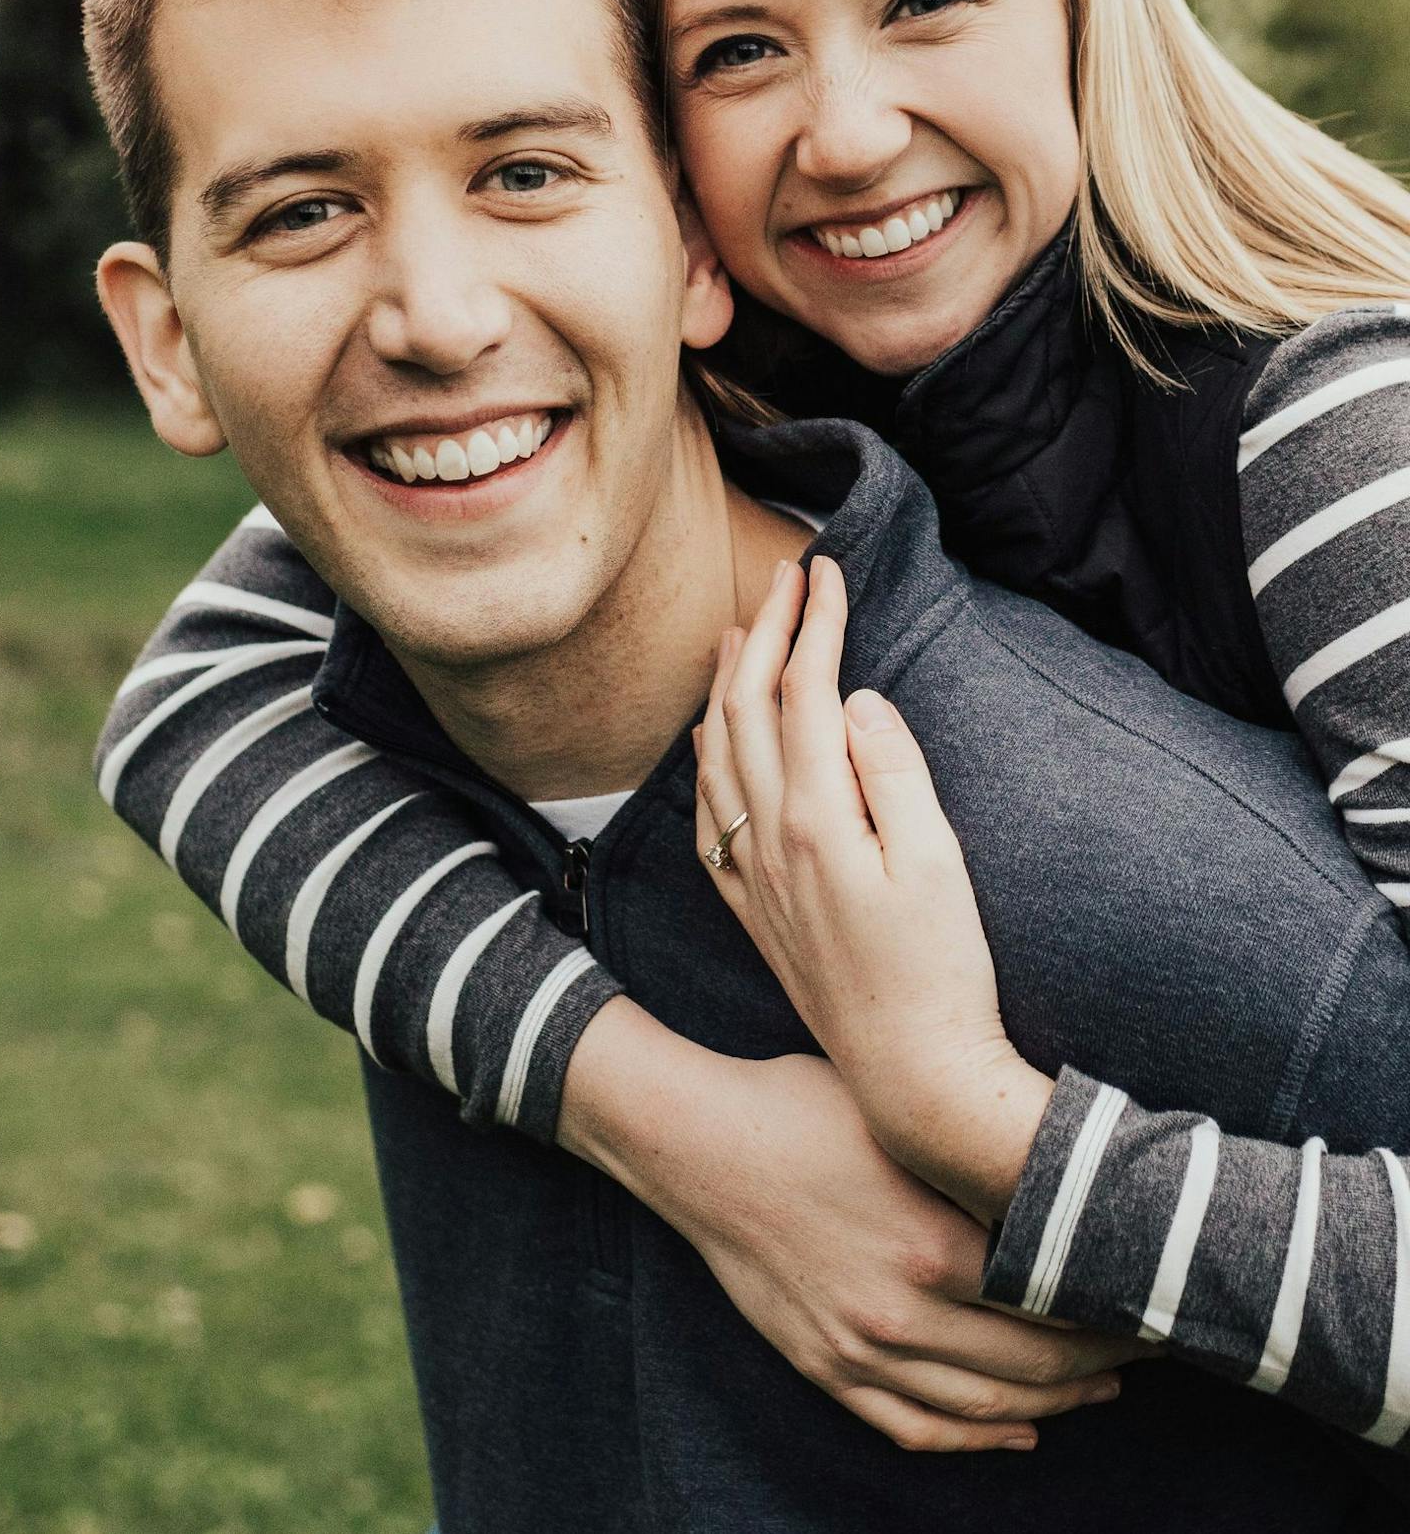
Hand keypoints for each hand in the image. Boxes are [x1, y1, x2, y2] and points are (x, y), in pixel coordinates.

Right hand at [560, 1006, 1129, 1451]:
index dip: (1116, 1307)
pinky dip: (977, 1439)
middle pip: (1036, 1365)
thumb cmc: (807, 1110)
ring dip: (1057, 1406)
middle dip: (1106, 1362)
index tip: (1153, 1294)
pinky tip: (1020, 1432)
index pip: (1059, 1302)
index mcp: (935, 1245)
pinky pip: (916, 1427)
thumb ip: (981, 1166)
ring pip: (986, 1407)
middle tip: (1151, 1343)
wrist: (702, 1146)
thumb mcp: (906, 1123)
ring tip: (1103, 1389)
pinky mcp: (826, 1366)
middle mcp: (903, 1313)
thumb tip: (1068, 1180)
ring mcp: (860, 1350)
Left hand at [696, 556, 1051, 1222]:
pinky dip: (704, 761)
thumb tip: (853, 700)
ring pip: (715, 756)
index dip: (813, 623)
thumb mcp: (937, 863)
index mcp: (816, 818)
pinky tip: (709, 743)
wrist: (912, 1077)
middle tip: (785, 576)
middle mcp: (768, 841)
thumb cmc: (942, 972)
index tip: (829, 569)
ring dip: (722, 685)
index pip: (803, 691)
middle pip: (745, 710)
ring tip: (733, 633)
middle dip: (762, 633)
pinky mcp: (755, 911)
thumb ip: (892, 772)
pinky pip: (708, 816)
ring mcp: (753, 878)